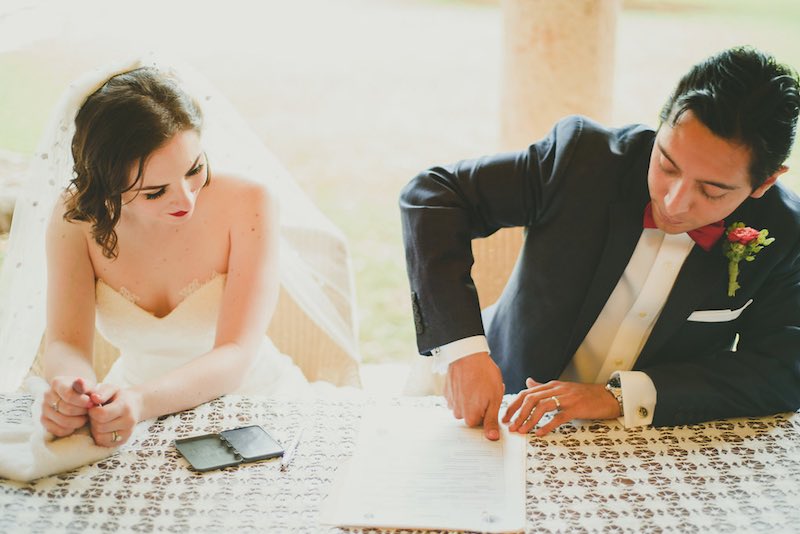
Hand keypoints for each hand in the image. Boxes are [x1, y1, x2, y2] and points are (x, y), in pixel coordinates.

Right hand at [41, 376, 95, 436]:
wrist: (77, 397)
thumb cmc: (84, 392)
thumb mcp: (89, 386)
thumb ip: (86, 386)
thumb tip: (80, 382)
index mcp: (57, 383)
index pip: (69, 395)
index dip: (83, 402)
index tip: (91, 404)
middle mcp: (47, 395)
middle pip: (66, 409)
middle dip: (82, 412)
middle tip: (88, 411)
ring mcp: (44, 408)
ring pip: (62, 421)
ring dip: (78, 421)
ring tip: (84, 417)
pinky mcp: (44, 420)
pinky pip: (58, 430)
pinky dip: (70, 429)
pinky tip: (76, 424)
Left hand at [87, 384, 142, 446]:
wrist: (135, 405)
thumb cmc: (119, 396)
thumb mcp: (111, 389)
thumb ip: (102, 392)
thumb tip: (93, 398)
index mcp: (125, 407)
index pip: (102, 414)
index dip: (93, 411)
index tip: (94, 407)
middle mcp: (128, 421)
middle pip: (99, 426)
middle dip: (94, 420)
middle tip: (98, 413)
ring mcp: (127, 433)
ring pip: (100, 436)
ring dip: (96, 429)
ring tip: (101, 420)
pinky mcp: (123, 441)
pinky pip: (103, 442)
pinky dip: (100, 436)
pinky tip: (104, 427)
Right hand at [445, 352, 504, 440]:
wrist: (467, 355)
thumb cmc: (484, 375)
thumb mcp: (495, 399)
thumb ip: (491, 420)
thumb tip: (492, 438)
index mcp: (470, 417)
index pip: (481, 424)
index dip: (489, 412)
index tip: (492, 400)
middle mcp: (457, 413)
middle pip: (471, 415)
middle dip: (479, 406)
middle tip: (487, 391)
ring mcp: (450, 402)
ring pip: (464, 406)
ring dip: (470, 399)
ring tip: (478, 384)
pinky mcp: (446, 392)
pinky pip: (456, 397)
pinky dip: (462, 391)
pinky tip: (469, 381)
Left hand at [503, 378, 619, 435]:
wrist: (607, 396)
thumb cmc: (584, 395)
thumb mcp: (562, 388)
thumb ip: (544, 387)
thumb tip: (528, 382)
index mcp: (551, 385)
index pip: (526, 393)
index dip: (514, 405)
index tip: (506, 417)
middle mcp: (557, 389)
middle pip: (531, 399)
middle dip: (518, 413)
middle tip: (510, 427)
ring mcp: (567, 398)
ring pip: (541, 406)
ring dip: (529, 420)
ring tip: (522, 431)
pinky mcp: (576, 408)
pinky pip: (558, 417)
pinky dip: (547, 425)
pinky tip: (540, 433)